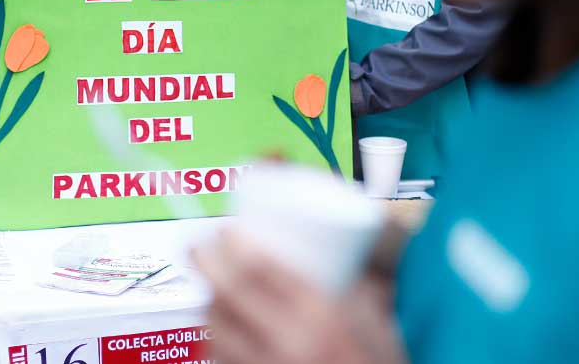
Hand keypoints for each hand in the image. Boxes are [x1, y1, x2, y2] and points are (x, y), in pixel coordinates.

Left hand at [190, 228, 405, 363]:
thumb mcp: (378, 319)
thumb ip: (359, 280)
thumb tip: (344, 237)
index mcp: (323, 318)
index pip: (260, 271)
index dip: (233, 244)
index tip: (226, 228)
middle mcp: (289, 345)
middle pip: (227, 295)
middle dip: (205, 263)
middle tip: (199, 245)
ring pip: (217, 329)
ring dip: (210, 301)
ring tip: (214, 284)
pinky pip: (221, 360)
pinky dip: (216, 339)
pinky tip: (221, 327)